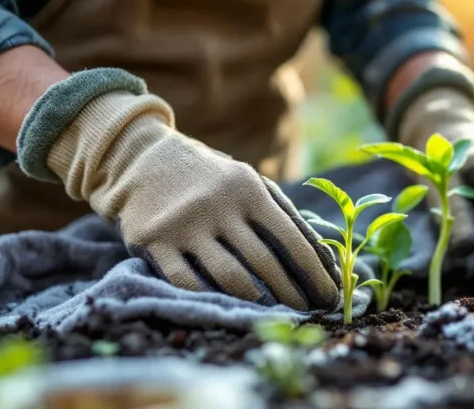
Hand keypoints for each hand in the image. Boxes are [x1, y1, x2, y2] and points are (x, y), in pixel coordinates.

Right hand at [19, 71, 340, 310]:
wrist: (145, 160)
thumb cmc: (212, 179)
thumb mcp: (250, 183)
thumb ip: (286, 215)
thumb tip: (325, 261)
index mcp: (248, 189)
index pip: (291, 239)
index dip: (314, 274)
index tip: (329, 297)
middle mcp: (218, 206)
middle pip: (264, 263)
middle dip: (291, 294)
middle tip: (306, 313)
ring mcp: (184, 224)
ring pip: (229, 277)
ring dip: (256, 302)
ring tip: (273, 314)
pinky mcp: (153, 242)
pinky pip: (187, 283)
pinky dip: (211, 300)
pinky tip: (228, 308)